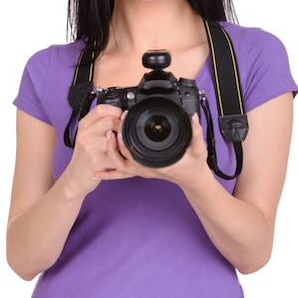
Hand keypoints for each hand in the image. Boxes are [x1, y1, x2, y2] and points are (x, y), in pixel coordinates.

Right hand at [68, 103, 124, 191]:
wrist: (75, 176)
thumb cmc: (86, 155)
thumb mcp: (88, 135)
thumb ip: (100, 123)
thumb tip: (122, 114)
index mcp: (84, 125)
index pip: (102, 109)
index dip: (116, 111)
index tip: (121, 117)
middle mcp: (85, 134)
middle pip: (110, 121)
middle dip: (122, 128)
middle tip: (124, 135)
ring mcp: (90, 148)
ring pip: (116, 139)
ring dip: (124, 144)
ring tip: (124, 147)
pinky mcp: (97, 161)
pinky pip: (117, 156)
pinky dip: (124, 157)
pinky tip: (123, 158)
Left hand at [94, 112, 210, 185]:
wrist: (193, 179)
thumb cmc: (195, 166)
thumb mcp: (199, 149)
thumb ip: (196, 133)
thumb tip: (193, 118)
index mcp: (158, 163)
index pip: (136, 151)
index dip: (125, 138)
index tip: (123, 122)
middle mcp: (147, 169)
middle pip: (123, 158)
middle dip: (114, 143)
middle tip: (111, 127)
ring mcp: (143, 171)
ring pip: (120, 166)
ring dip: (110, 154)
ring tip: (106, 138)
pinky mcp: (142, 171)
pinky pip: (123, 173)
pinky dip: (110, 174)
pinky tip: (99, 173)